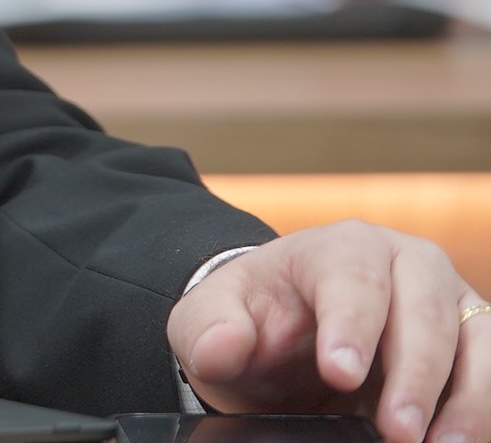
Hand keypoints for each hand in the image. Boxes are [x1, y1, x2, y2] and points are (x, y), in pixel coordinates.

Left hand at [169, 221, 490, 442]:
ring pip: (477, 341)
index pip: (351, 280)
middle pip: (424, 312)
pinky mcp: (477, 340)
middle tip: (396, 431)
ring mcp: (450, 300)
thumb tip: (222, 348)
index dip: (350, 326)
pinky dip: (482, 407)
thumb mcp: (211, 321)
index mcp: (339, 248)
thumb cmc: (256, 320)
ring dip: (466, 399)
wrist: (288, 335)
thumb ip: (208, 331)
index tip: (340, 373)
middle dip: (413, 376)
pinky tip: (460, 440)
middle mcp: (406, 263)